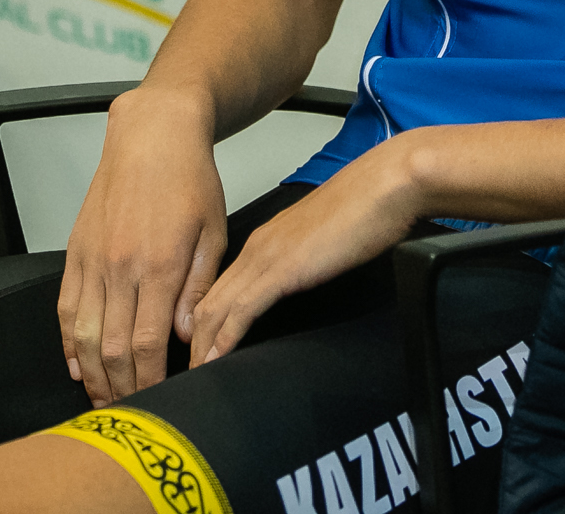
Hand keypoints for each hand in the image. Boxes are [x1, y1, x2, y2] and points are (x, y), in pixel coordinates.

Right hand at [57, 88, 227, 406]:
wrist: (152, 135)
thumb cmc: (190, 180)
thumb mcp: (214, 233)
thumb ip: (200, 289)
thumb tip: (186, 336)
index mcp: (160, 265)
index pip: (150, 344)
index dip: (151, 380)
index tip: (157, 400)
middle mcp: (121, 266)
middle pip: (114, 348)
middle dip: (121, 388)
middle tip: (128, 412)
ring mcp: (93, 260)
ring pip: (84, 335)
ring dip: (91, 373)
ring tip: (101, 399)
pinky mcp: (76, 251)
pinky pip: (66, 307)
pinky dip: (68, 341)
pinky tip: (76, 364)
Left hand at [187, 132, 427, 367]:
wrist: (386, 186)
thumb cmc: (365, 209)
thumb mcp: (323, 240)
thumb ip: (304, 260)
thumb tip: (301, 279)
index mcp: (264, 241)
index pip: (218, 287)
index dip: (199, 322)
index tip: (191, 352)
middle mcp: (257, 247)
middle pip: (206, 301)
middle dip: (190, 340)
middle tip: (179, 373)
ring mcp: (267, 257)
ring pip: (216, 307)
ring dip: (199, 346)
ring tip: (189, 378)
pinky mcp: (284, 270)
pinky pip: (243, 309)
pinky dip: (224, 338)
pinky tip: (213, 360)